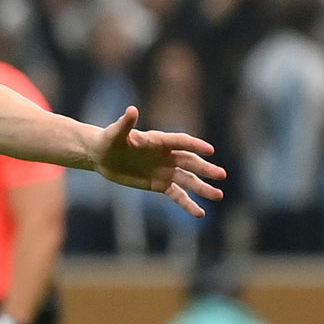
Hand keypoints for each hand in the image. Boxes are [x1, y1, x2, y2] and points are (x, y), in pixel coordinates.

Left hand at [90, 106, 226, 215]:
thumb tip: (131, 110)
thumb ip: (126, 123)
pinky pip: (177, 194)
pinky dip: (188, 203)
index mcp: (160, 140)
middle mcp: (167, 155)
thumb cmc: (109, 140)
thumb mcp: (115, 133)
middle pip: (190, 162)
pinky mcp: (160, 185)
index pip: (182, 142)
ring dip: (203, 188)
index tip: (209, 150)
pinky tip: (199, 213)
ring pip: (188, 180)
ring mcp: (166, 170)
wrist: (102, 156)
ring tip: (219, 196)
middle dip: (205, 169)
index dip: (195, 145)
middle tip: (221, 175)